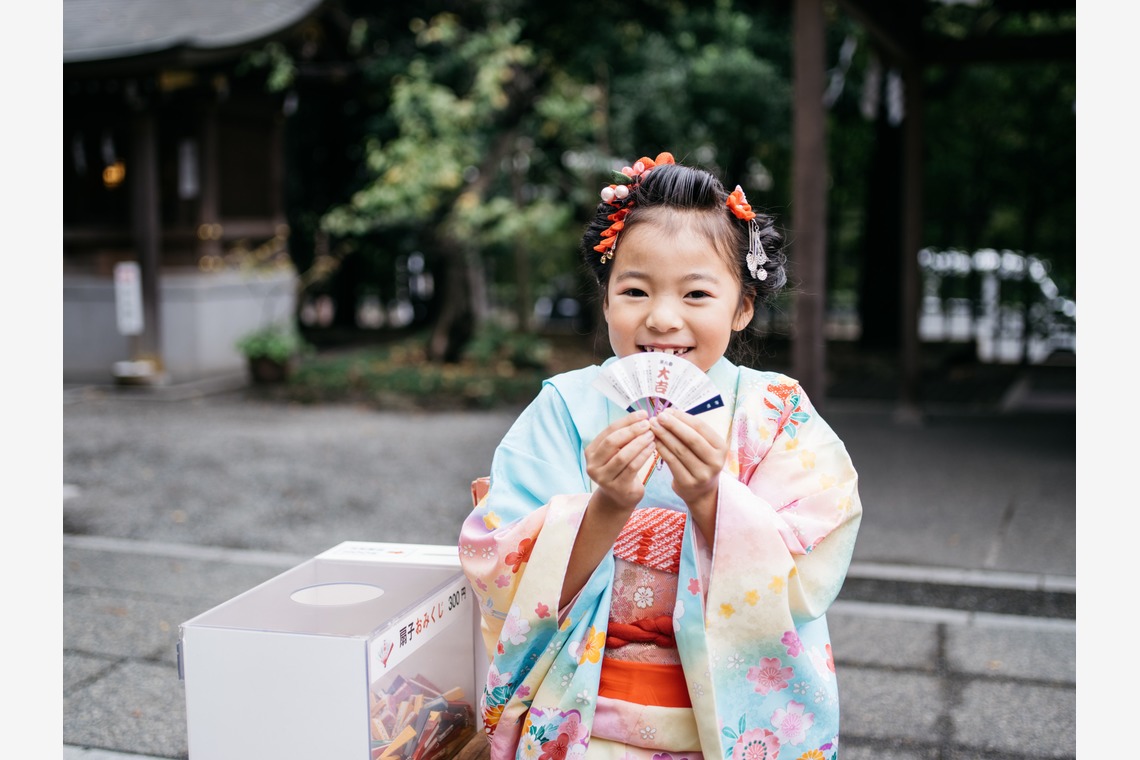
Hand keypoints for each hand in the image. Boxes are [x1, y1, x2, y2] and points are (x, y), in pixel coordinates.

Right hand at [584, 411, 655, 513]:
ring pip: (623, 455)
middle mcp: (593, 465)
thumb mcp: (616, 452)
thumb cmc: (620, 469)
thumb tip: (642, 416)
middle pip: (612, 442)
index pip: (609, 431)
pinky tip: (653, 447)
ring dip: (639, 443)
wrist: (619, 498)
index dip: (627, 421)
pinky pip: (632, 467)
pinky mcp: (617, 488)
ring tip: (652, 434)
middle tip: (648, 424)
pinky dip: (643, 455)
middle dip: (632, 430)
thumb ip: (623, 437)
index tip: (643, 413)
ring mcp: (603, 478)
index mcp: (591, 451)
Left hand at [650, 409, 726, 535]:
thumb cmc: (700, 461)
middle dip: (673, 425)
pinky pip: (672, 462)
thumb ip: (690, 430)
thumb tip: (668, 412)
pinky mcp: (688, 483)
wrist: (702, 492)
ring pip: (680, 450)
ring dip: (664, 436)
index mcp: (721, 447)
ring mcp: (702, 474)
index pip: (701, 427)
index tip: (667, 411)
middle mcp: (715, 461)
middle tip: (658, 416)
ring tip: (653, 426)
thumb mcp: (703, 446)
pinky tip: (654, 441)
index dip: (683, 418)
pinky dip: (662, 449)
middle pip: (691, 439)